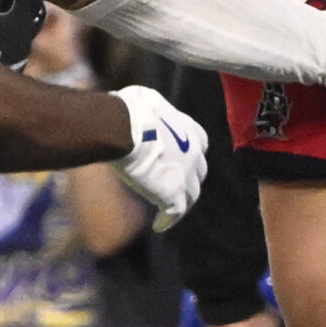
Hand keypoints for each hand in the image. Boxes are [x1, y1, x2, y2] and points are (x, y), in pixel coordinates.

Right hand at [108, 85, 207, 230]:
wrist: (125, 127)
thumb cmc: (129, 109)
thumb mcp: (146, 100)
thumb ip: (152, 111)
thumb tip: (140, 109)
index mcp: (190, 130)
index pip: (201, 144)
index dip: (193, 153)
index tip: (183, 160)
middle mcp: (194, 153)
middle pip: (199, 172)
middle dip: (190, 179)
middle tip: (175, 186)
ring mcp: (185, 175)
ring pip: (191, 195)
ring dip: (182, 202)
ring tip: (169, 211)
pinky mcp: (172, 193)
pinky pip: (175, 212)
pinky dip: (168, 220)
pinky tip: (159, 225)